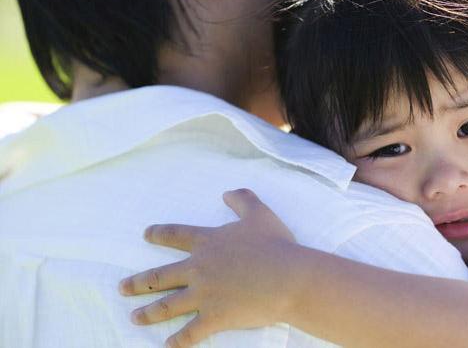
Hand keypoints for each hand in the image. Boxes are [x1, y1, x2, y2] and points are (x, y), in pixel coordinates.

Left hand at [119, 189, 298, 346]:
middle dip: (138, 282)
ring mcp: (204, 294)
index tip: (145, 234)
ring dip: (148, 312)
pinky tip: (167, 345)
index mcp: (208, 242)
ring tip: (133, 317)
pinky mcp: (215, 317)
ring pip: (167, 305)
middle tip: (122, 287)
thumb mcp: (259, 213)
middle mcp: (199, 268)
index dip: (159, 233)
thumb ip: (242, 199)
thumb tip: (227, 192)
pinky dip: (178, 341)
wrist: (288, 276)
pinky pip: (191, 332)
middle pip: (160, 276)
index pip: (176, 235)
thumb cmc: (275, 245)